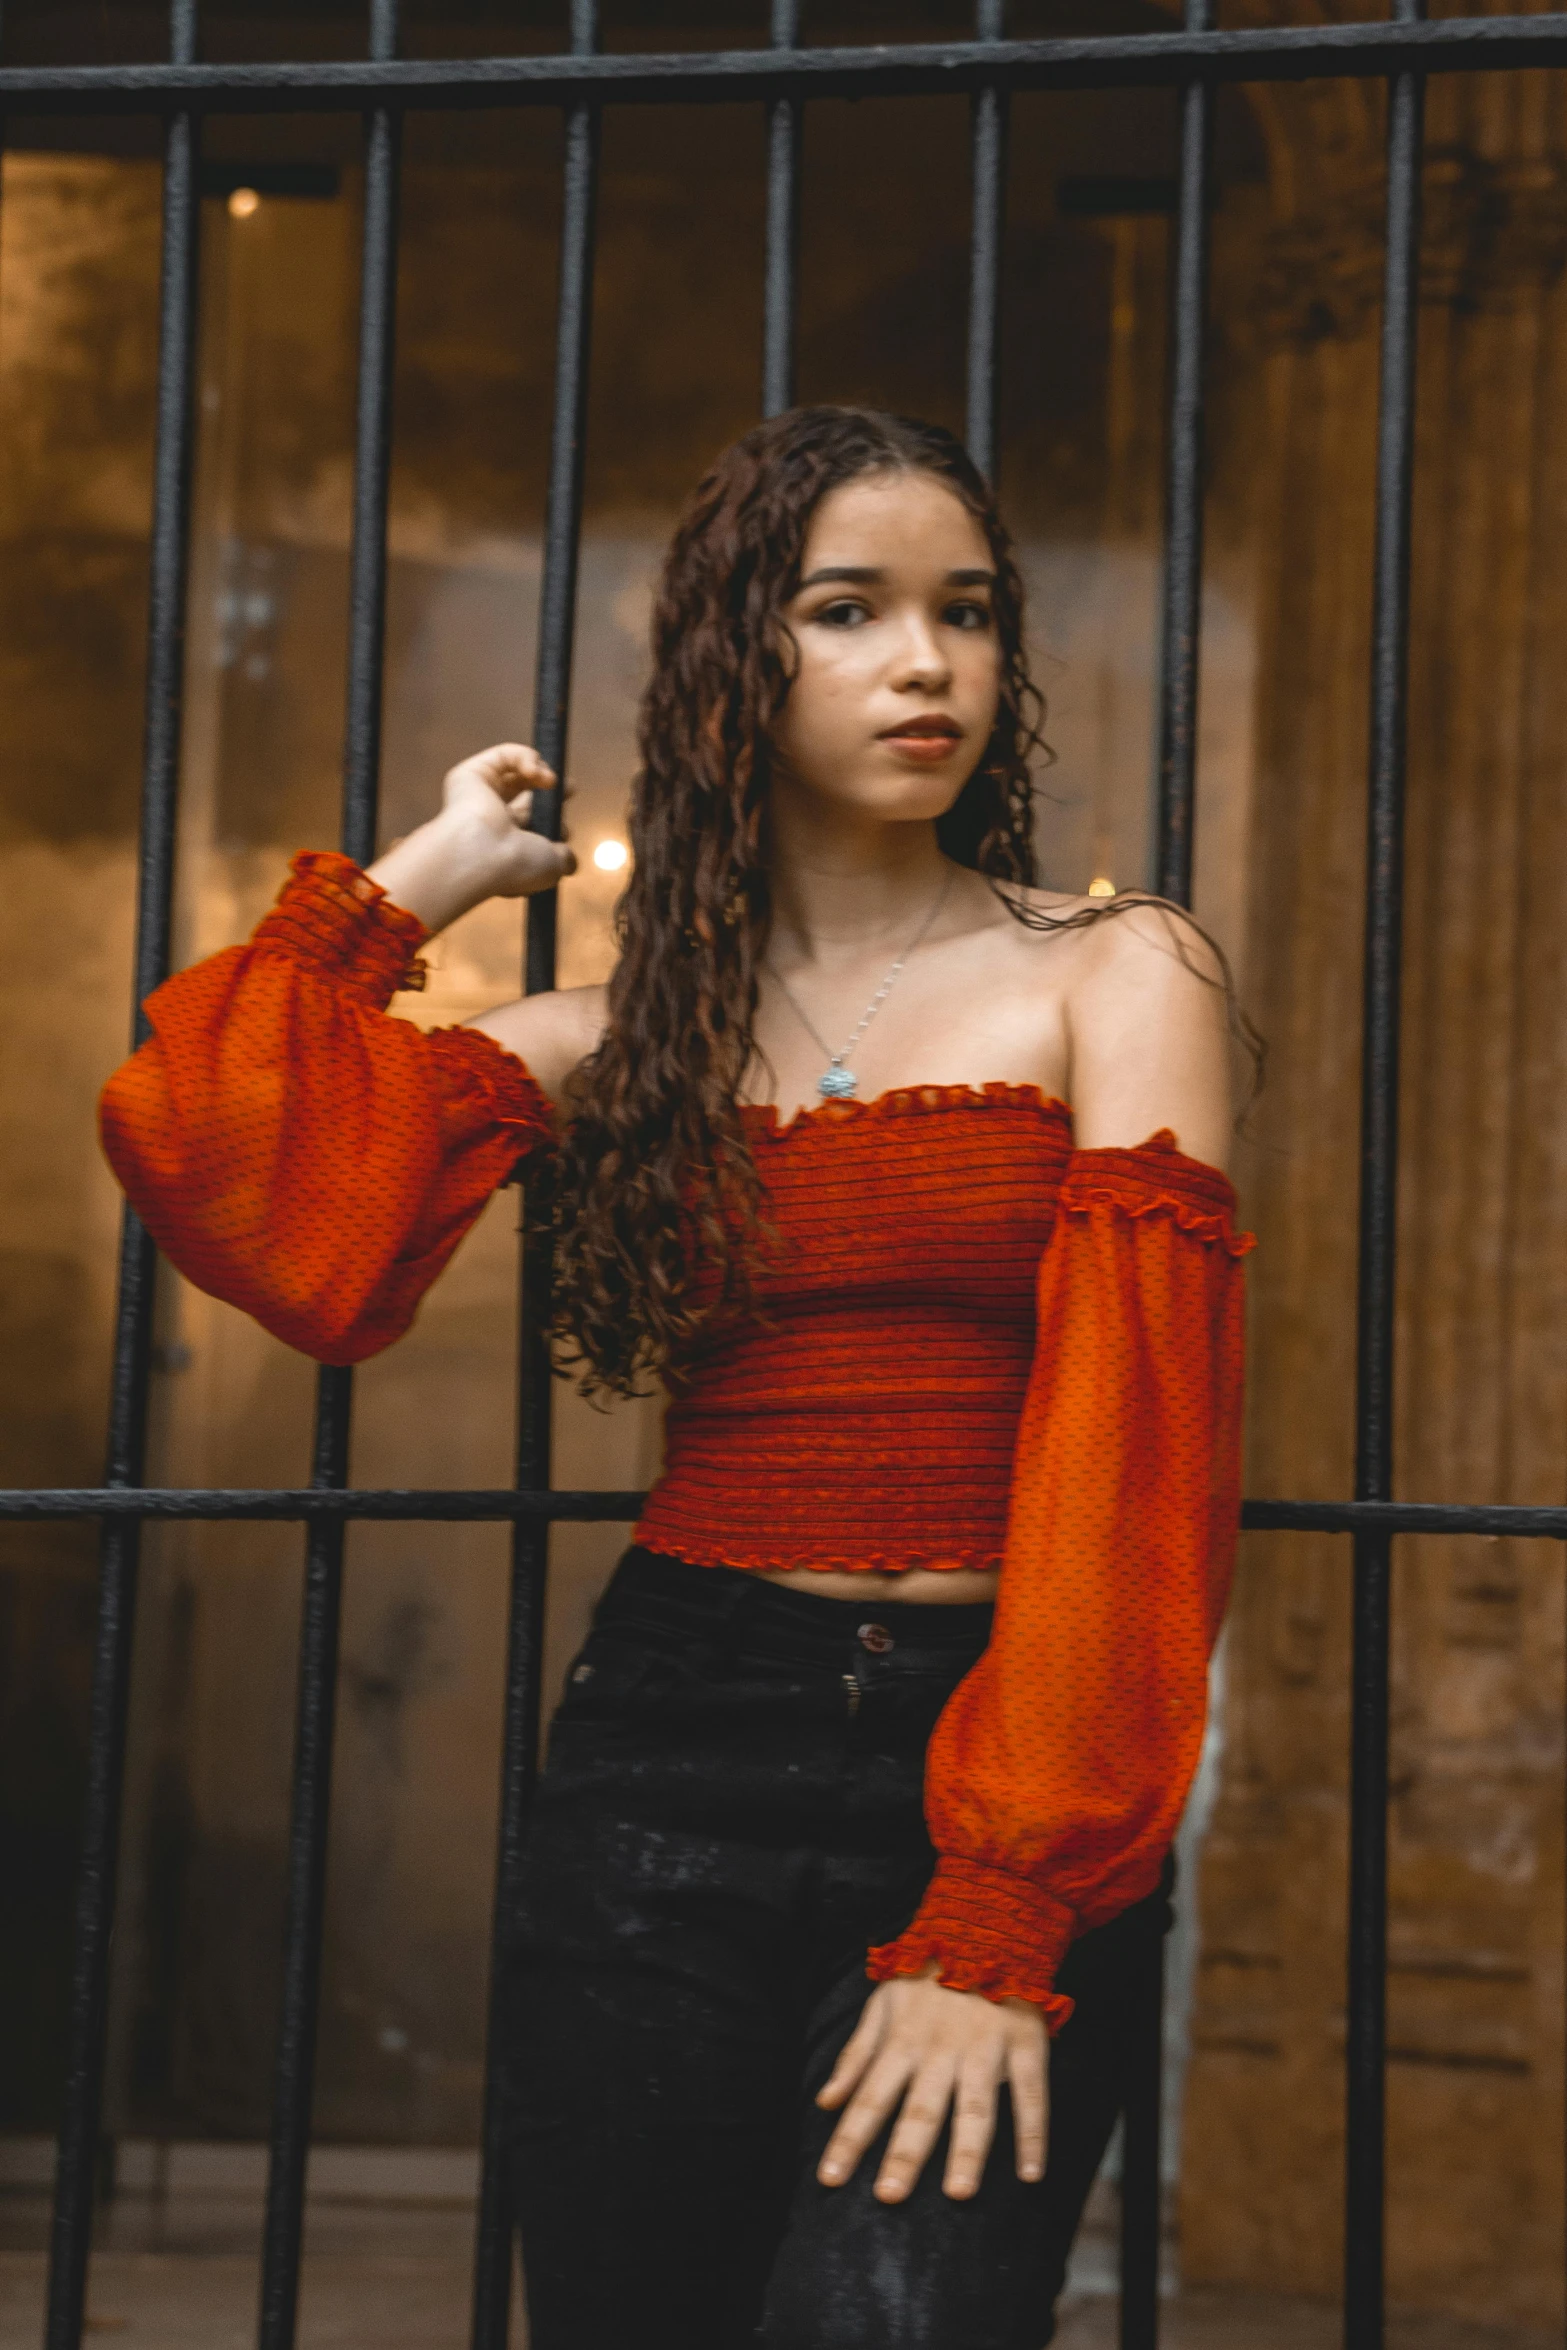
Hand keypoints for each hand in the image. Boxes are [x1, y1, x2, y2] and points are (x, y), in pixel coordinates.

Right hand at [367, 742, 577, 932]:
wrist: (479, 855)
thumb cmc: (515, 865)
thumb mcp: (551, 868)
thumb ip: (563, 860)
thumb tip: (569, 861)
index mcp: (508, 846)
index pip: (535, 826)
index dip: (554, 820)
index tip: (565, 824)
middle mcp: (492, 822)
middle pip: (528, 796)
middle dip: (551, 791)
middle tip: (569, 788)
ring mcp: (479, 797)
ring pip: (516, 773)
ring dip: (541, 773)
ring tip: (551, 782)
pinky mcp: (470, 775)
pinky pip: (504, 756)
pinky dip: (525, 757)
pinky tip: (535, 773)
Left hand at [815, 1969, 1047, 2202]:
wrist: (986, 1928)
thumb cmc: (926, 1976)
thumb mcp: (881, 2006)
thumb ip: (855, 2056)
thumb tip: (825, 2102)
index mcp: (903, 2043)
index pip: (869, 2098)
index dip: (849, 2138)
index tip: (829, 2179)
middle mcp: (941, 2051)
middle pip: (920, 2109)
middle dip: (904, 2153)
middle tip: (889, 2196)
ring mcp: (986, 2048)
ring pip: (976, 2106)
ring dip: (967, 2149)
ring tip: (958, 2193)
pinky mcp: (1025, 2044)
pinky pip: (1032, 2094)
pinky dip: (1033, 2133)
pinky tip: (1031, 2173)